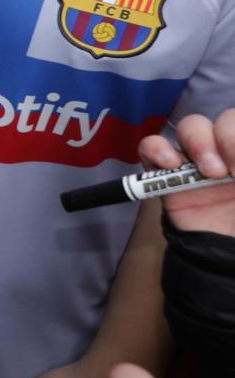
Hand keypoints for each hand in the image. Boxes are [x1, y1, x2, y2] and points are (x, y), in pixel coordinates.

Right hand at [142, 109, 234, 236]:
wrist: (224, 258)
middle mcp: (227, 152)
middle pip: (225, 119)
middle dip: (229, 138)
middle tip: (233, 172)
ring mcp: (196, 161)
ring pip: (191, 126)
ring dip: (200, 142)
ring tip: (209, 173)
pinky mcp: (165, 174)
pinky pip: (150, 146)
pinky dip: (157, 149)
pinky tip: (170, 165)